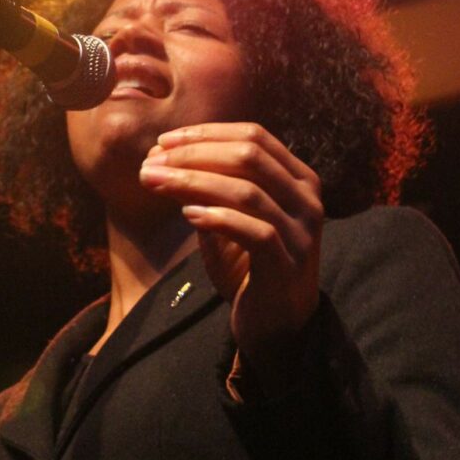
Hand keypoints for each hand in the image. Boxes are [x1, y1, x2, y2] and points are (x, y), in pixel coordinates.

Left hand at [139, 123, 322, 391]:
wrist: (276, 326)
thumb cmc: (248, 267)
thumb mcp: (227, 221)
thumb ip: (205, 190)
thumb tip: (160, 159)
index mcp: (298, 179)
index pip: (254, 136)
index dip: (206, 134)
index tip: (163, 141)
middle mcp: (307, 200)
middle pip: (250, 156)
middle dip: (194, 154)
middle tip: (152, 162)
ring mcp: (302, 232)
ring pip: (247, 191)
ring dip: (193, 182)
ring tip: (155, 183)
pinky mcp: (289, 264)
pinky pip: (255, 232)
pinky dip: (218, 217)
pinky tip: (188, 214)